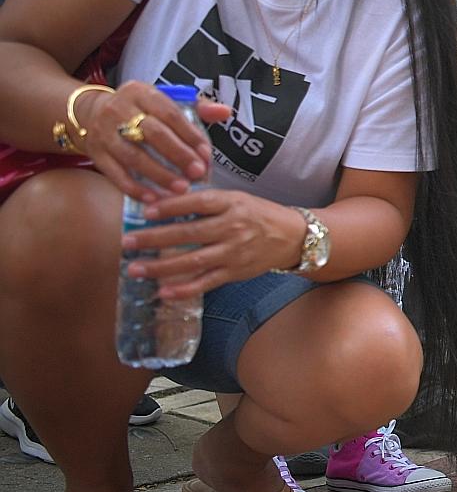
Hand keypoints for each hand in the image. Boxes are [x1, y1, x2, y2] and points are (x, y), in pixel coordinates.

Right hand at [74, 82, 230, 204]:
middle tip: (198, 174)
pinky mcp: (95, 153)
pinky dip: (134, 188)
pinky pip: (115, 173)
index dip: (190, 135)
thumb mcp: (164, 101)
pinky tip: (154, 198)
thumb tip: (225, 112)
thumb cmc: (140, 110)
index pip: (170, 113)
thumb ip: (197, 107)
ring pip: (133, 156)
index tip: (207, 155)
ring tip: (182, 189)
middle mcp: (119, 109)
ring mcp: (104, 132)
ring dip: (160, 175)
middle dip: (178, 155)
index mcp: (141, 93)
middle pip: (152, 133)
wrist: (91, 113)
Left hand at [121, 190, 307, 299]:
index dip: (170, 206)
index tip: (145, 211)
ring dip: (161, 267)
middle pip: (188, 234)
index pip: (197, 203)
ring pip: (192, 261)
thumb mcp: (237, 199)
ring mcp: (234, 252)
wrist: (294, 237)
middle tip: (127, 242)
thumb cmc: (259, 214)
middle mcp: (233, 227)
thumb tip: (164, 203)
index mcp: (232, 203)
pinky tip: (163, 292)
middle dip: (154, 239)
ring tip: (135, 269)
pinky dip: (184, 289)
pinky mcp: (235, 272)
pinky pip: (206, 283)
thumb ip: (206, 202)